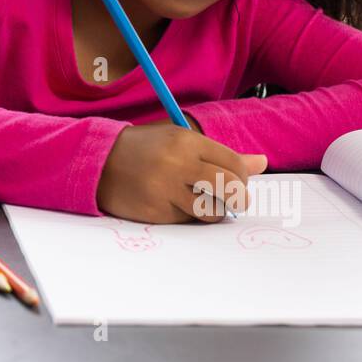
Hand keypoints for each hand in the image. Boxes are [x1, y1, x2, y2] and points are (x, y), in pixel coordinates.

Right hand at [96, 120, 267, 223]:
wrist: (99, 163)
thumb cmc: (146, 150)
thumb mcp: (180, 141)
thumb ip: (220, 154)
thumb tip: (262, 163)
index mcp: (186, 141)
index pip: (234, 164)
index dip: (243, 177)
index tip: (239, 181)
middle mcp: (177, 164)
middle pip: (229, 188)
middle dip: (238, 198)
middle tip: (234, 200)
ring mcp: (165, 190)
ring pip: (212, 211)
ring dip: (214, 211)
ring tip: (203, 202)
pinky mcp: (156, 212)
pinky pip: (188, 221)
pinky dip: (189, 216)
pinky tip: (176, 205)